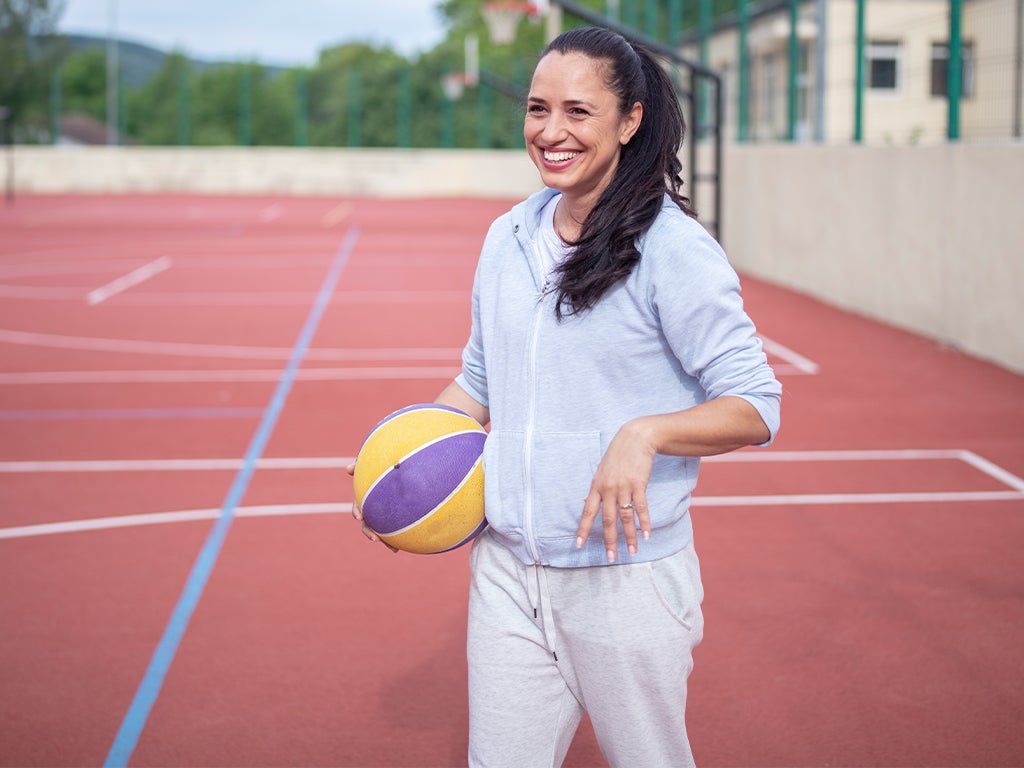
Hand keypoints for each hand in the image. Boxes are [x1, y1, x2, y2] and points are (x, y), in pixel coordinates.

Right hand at [346, 462, 397, 552]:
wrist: (403, 471)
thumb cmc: (384, 466)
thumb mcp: (373, 465)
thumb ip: (362, 466)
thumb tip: (348, 468)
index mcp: (366, 498)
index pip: (358, 507)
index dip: (357, 512)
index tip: (360, 517)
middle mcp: (373, 509)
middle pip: (368, 523)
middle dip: (370, 532)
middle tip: (375, 539)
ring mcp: (384, 515)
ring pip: (382, 530)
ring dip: (386, 540)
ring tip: (393, 548)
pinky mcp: (396, 518)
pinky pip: (397, 530)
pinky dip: (400, 538)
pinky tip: (407, 544)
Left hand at [576, 420, 654, 561]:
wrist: (635, 438)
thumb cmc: (617, 456)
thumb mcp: (601, 471)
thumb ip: (594, 489)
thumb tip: (584, 502)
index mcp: (596, 486)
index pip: (587, 512)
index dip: (583, 529)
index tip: (578, 545)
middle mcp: (608, 489)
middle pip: (607, 519)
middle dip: (609, 540)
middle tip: (611, 558)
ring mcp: (623, 487)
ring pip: (625, 517)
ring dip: (629, 536)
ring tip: (632, 552)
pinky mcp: (638, 484)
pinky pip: (641, 507)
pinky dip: (644, 522)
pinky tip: (647, 535)